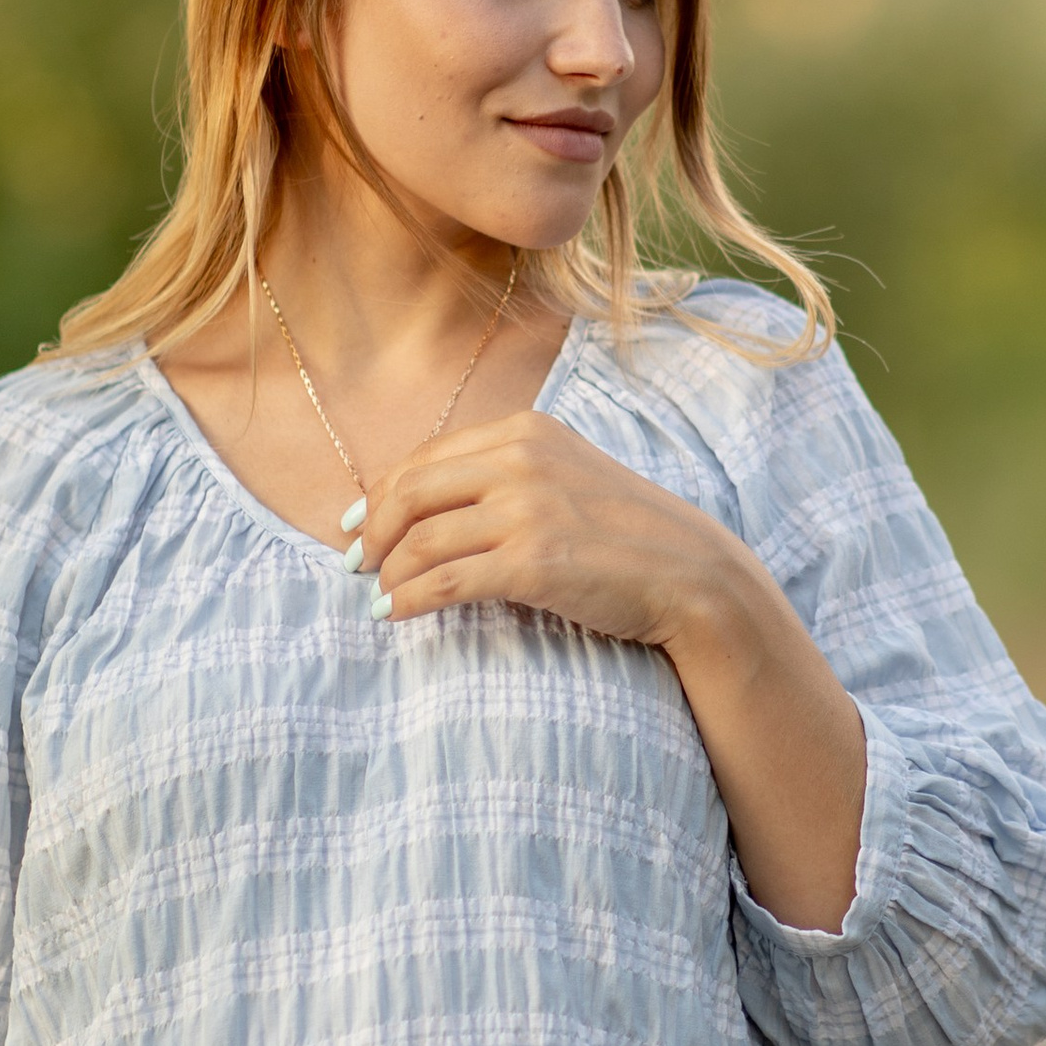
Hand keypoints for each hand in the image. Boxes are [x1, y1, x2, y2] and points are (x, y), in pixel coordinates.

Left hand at [360, 410, 737, 647]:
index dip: (379, 493)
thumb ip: (505, 474)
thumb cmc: (626, 533)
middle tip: (355, 565)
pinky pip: (444, 582)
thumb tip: (428, 504)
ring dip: (387, 575)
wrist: (691, 573)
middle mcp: (521, 460)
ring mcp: (527, 510)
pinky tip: (394, 615)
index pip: (424, 457)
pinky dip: (408, 600)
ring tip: (377, 598)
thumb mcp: (566, 475)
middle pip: (409, 493)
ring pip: (420, 541)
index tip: (356, 524)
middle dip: (371, 532)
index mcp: (525, 430)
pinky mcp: (533, 562)